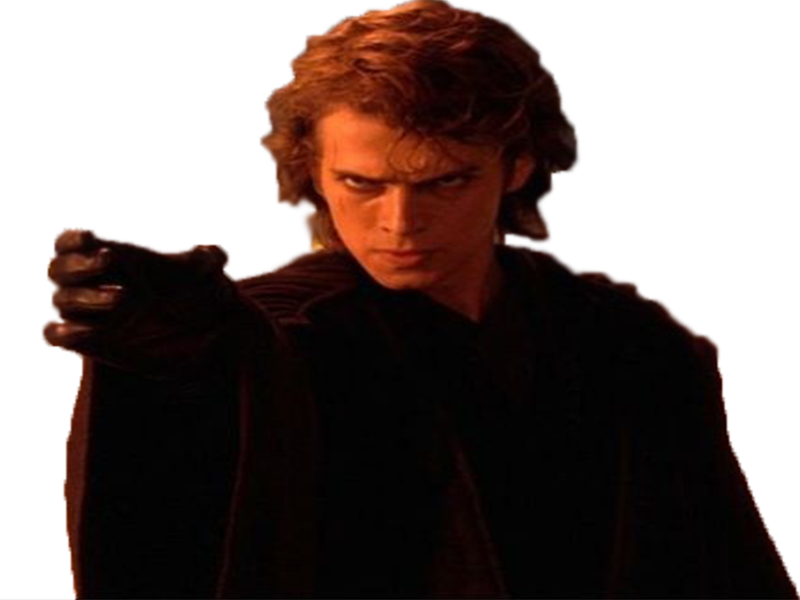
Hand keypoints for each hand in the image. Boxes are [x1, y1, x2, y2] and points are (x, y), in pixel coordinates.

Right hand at [42, 228, 238, 380]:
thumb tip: (219, 255)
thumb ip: (206, 262)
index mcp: (116, 259)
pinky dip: (63, 331)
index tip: (89, 237)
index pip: (70, 242)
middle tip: (108, 261)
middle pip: (59, 269)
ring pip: (62, 301)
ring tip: (123, 298)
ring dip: (86, 298)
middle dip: (79, 265)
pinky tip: (83, 331)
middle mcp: (98, 284)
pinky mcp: (95, 344)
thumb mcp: (206, 276)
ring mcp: (94, 314)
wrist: (210, 335)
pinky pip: (58, 334)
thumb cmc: (202, 295)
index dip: (71, 239)